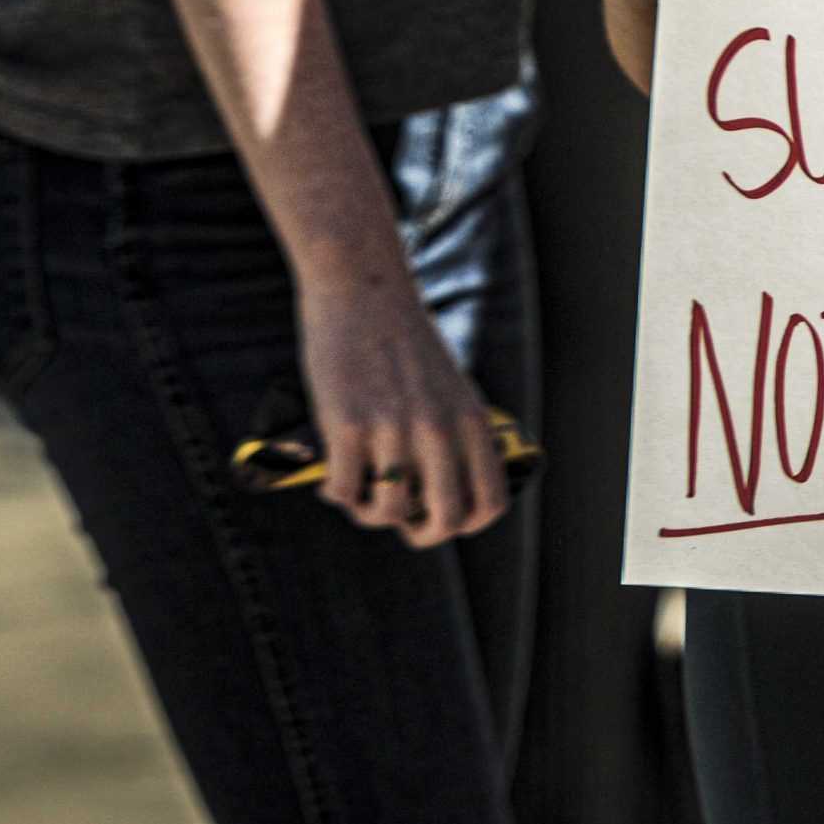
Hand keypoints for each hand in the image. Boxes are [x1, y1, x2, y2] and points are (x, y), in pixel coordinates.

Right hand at [299, 275, 508, 548]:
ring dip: (369, 512)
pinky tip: (333, 474)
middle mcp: (439, 430)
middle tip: (396, 517)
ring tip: (359, 489)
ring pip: (388, 512)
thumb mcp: (450, 385)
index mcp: (471, 422)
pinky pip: (344, 491)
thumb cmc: (403, 340)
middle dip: (419, 533)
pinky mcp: (348, 424)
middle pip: (444, 520)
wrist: (363, 289)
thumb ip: (454, 433)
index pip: (490, 503)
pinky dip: (336, 493)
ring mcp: (394, 429)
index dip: (466, 525)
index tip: (440, 519)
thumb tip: (437, 490)